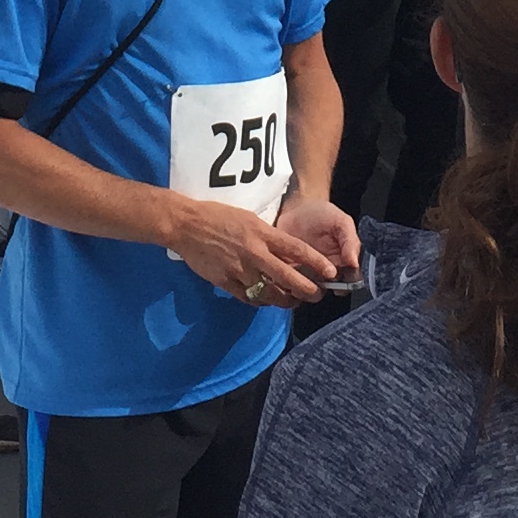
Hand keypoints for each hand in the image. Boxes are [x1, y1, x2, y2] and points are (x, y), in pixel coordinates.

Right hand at [167, 197, 338, 306]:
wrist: (187, 225)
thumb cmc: (218, 216)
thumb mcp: (249, 218)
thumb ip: (268, 237)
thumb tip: (286, 253)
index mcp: (262, 234)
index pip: (297, 250)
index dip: (317, 263)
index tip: (331, 272)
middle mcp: (255, 254)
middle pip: (288, 278)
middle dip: (307, 290)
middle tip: (317, 295)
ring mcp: (240, 271)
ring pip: (270, 294)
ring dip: (286, 301)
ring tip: (294, 302)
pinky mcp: (226, 283)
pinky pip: (250, 299)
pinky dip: (262, 302)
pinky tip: (268, 301)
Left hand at [273, 195, 359, 284]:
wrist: (295, 208)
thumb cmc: (321, 215)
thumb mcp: (340, 222)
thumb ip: (350, 241)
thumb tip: (354, 264)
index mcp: (344, 263)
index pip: (351, 281)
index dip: (346, 283)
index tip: (336, 275)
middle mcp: (328, 273)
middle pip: (330, 290)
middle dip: (323, 287)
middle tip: (315, 275)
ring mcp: (309, 275)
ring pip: (310, 293)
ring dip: (304, 288)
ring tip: (298, 271)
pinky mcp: (290, 275)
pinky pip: (290, 288)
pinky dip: (287, 285)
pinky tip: (285, 271)